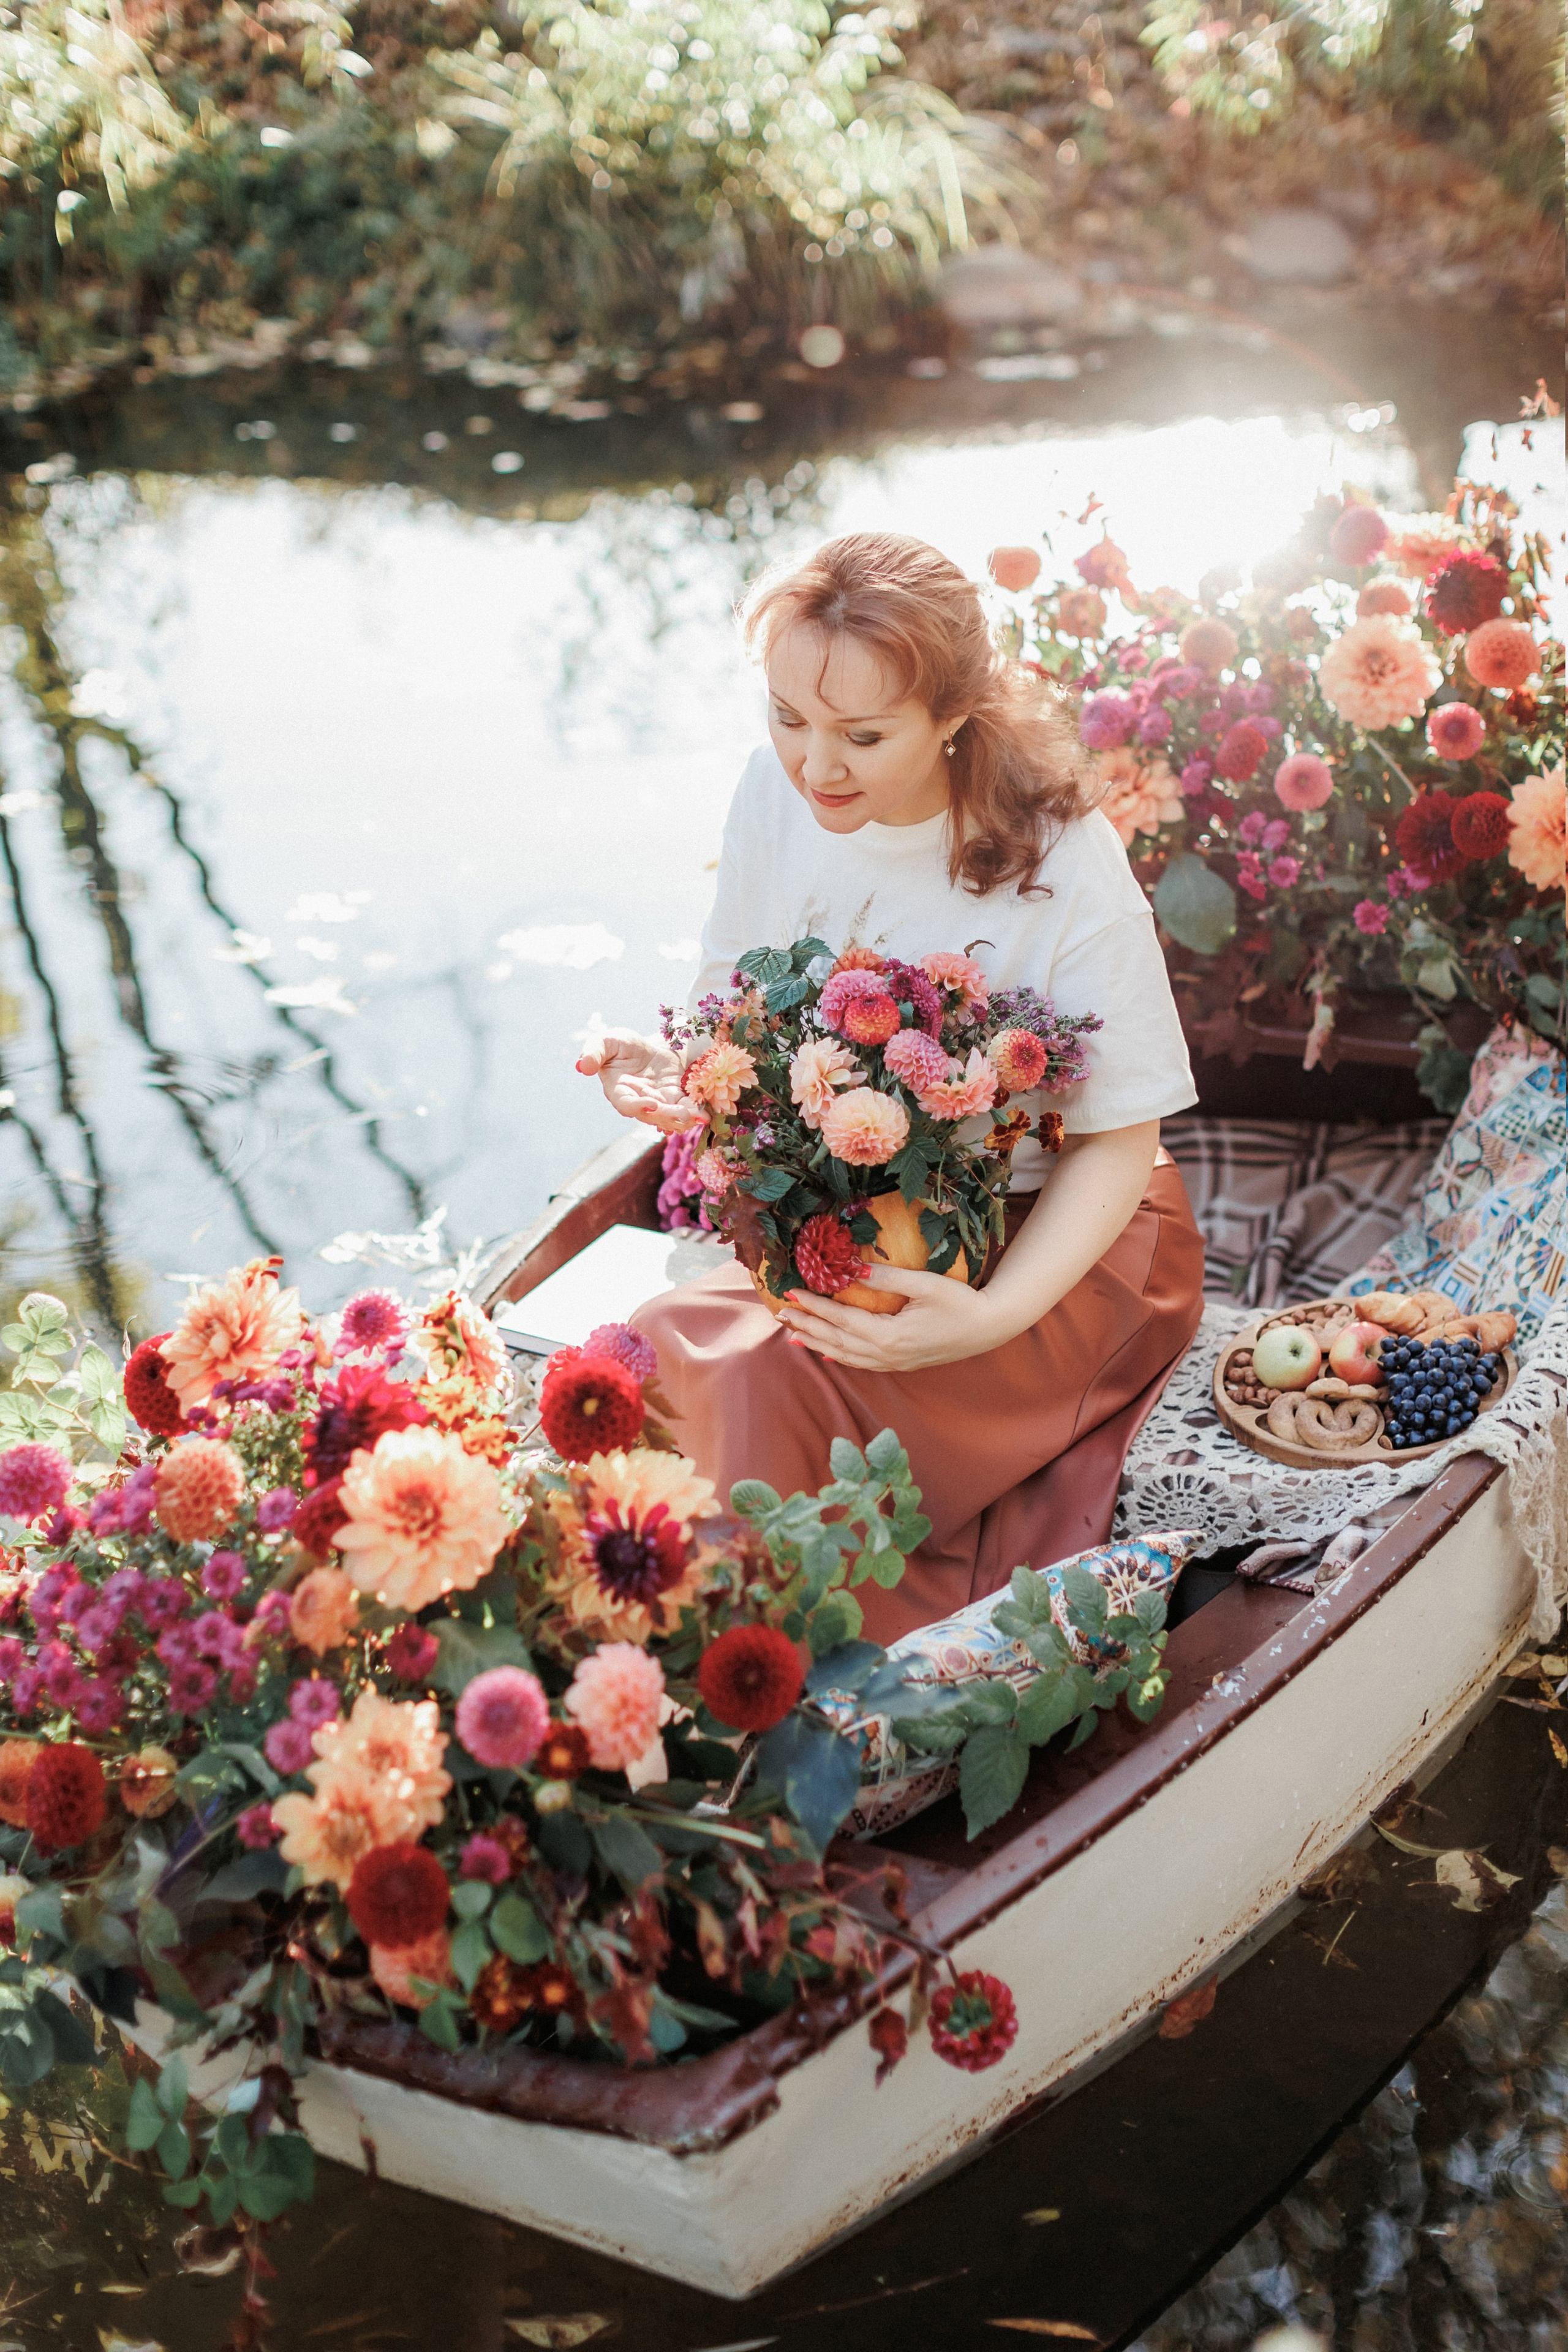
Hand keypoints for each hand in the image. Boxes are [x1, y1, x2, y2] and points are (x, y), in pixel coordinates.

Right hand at [575, 1029, 696, 1133]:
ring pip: (669, 1116)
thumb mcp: (606, 1041)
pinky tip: (704, 1113)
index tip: (652, 1104)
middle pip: (651, 1115)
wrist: (645, 1046)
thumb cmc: (620, 1044)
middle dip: (667, 1116)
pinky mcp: (674, 1098)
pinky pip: (684, 1108)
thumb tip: (582, 1066)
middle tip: (683, 1115)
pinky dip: (694, 1112)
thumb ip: (594, 1052)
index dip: (637, 1106)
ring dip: (683, 1119)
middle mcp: (638, 1102)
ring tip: (697, 1117)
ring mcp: (658, 1102)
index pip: (626, 1104)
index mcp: (618, 1091)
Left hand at [777, 1265, 1013, 1372]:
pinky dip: (839, 1357)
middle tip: (780, 1314)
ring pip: (845, 1356)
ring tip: (793, 1334)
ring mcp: (893, 1363)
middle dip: (807, 1326)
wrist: (988, 1329)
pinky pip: (861, 1363)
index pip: (841, 1320)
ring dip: (818, 1344)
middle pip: (836, 1341)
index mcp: (889, 1335)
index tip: (792, 1294)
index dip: (814, 1307)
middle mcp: (886, 1355)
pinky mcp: (900, 1364)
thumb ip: (887, 1278)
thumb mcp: (926, 1284)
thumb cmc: (960, 1303)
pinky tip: (827, 1354)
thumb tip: (853, 1268)